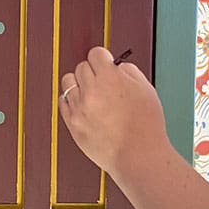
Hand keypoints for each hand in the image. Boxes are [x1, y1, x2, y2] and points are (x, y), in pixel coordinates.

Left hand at [58, 46, 167, 184]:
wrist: (138, 155)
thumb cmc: (146, 126)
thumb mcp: (146, 89)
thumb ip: (129, 71)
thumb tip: (116, 67)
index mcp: (110, 78)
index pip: (96, 53)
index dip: (103, 58)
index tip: (105, 63)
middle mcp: (91, 90)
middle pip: (81, 67)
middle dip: (92, 72)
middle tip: (101, 81)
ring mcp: (79, 107)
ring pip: (68, 82)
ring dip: (78, 84)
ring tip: (91, 93)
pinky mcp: (72, 123)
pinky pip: (63, 102)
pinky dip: (71, 101)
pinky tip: (83, 105)